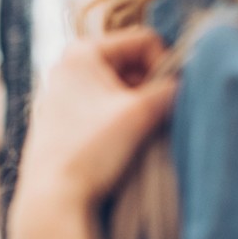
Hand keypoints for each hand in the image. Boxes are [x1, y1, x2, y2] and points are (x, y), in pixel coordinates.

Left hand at [8, 27, 177, 238]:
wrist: (53, 197)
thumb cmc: (92, 149)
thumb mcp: (141, 112)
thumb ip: (170, 88)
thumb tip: (184, 82)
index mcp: (81, 51)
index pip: (145, 41)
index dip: (166, 66)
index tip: (170, 98)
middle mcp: (67, 65)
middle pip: (132, 63)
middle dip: (151, 88)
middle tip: (155, 117)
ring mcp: (62, 93)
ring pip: (120, 88)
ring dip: (138, 106)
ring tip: (138, 133)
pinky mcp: (63, 120)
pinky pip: (104, 107)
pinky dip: (121, 119)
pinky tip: (121, 144)